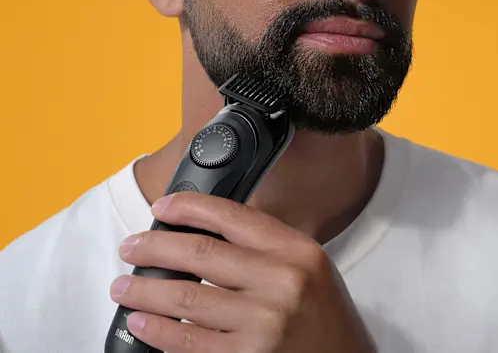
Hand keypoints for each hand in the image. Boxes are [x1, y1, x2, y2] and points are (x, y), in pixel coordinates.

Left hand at [109, 191, 375, 352]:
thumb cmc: (325, 320)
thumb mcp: (309, 268)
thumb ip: (267, 246)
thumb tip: (207, 229)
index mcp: (297, 251)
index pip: (233, 215)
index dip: (190, 207)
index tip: (163, 206)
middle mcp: (282, 283)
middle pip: (201, 254)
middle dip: (155, 247)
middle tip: (131, 246)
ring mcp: (263, 327)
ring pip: (186, 299)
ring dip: (146, 290)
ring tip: (124, 285)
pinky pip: (188, 344)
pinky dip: (158, 331)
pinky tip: (142, 321)